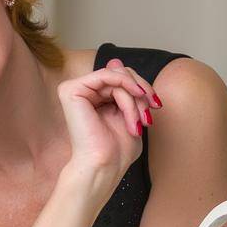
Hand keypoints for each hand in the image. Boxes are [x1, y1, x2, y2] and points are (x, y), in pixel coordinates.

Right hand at [56, 57, 164, 189]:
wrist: (104, 167)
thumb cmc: (116, 150)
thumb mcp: (130, 112)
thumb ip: (126, 89)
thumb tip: (114, 60)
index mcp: (93, 97)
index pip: (121, 78)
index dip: (142, 88)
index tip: (156, 106)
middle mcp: (82, 92)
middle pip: (121, 73)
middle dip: (141, 91)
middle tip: (150, 111)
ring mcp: (75, 90)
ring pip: (117, 76)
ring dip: (135, 98)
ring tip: (138, 120)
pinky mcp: (71, 90)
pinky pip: (107, 76)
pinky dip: (126, 87)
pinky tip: (136, 97)